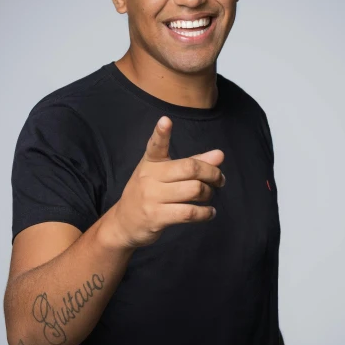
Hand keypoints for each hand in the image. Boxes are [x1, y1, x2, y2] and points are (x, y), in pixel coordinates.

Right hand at [113, 115, 225, 248]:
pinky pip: (188, 212)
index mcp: (150, 162)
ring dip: (208, 193)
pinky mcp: (157, 217)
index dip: (161, 133)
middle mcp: (149, 177)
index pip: (155, 145)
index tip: (166, 121)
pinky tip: (209, 213)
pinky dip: (205, 213)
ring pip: (193, 190)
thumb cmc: (149, 194)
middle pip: (190, 168)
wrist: (124, 223)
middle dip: (212, 173)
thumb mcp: (164, 175)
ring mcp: (152, 197)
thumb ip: (193, 163)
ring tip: (209, 196)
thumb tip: (220, 155)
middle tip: (219, 179)